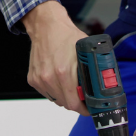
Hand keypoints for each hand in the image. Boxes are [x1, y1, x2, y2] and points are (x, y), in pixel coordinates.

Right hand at [21, 1, 88, 115]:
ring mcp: (40, 79)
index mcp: (64, 72)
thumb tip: (102, 84)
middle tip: (83, 99)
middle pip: (66, 104)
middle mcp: (49, 77)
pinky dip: (54, 91)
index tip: (89, 107)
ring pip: (56, 100)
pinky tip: (59, 81)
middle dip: (76, 104)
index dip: (84, 108)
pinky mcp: (33, 79)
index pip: (74, 103)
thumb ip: (92, 69)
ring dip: (65, 97)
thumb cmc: (66, 36)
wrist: (46, 26)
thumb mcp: (86, 51)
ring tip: (71, 88)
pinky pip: (47, 93)